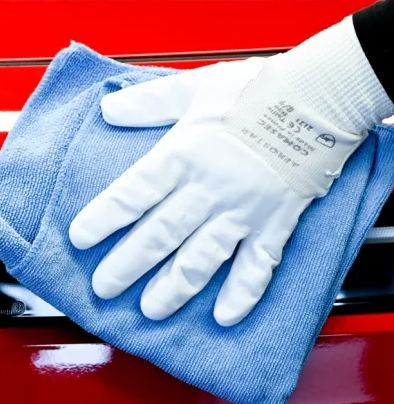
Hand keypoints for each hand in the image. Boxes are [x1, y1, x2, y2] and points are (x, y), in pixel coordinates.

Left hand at [68, 19, 389, 325]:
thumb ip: (148, 102)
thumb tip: (108, 110)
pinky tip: (225, 316)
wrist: (324, 95)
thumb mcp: (194, 86)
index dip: (104, 218)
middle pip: (160, 234)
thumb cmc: (259, 88)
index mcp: (184, 154)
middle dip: (128, 266)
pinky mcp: (276, 222)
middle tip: (103, 287)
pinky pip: (258, 265)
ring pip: (201, 257)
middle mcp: (210, 187)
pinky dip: (243, 293)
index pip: (133, 193)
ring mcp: (243, 209)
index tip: (79, 239)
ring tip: (151, 309)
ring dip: (173, 288)